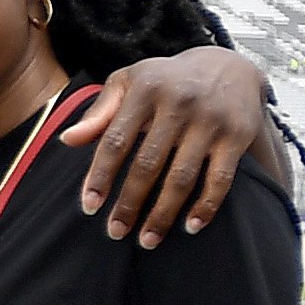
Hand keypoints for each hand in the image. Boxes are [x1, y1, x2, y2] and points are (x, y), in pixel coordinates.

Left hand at [62, 48, 270, 246]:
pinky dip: (205, 207)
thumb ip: (100, 111)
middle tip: (115, 232)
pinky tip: (190, 227)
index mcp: (145, 89)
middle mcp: (178, 103)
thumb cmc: (167, 80)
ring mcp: (209, 120)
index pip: (116, 140)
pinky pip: (220, 180)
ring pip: (181, 177)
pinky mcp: (236, 135)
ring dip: (162, 214)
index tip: (90, 206)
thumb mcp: (131, 81)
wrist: (229, 65)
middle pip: (147, 164)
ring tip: (147, 240)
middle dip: (129, 203)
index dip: (100, 176)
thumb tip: (68, 140)